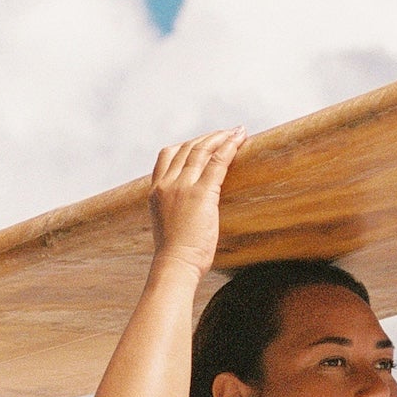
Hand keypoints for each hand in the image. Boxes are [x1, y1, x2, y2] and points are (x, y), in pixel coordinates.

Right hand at [148, 128, 246, 277]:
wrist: (175, 264)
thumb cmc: (174, 254)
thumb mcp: (166, 224)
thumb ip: (173, 209)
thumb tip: (186, 210)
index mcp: (155, 190)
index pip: (167, 155)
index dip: (186, 144)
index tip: (202, 141)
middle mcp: (167, 183)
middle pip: (187, 148)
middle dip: (208, 138)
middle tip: (226, 133)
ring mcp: (183, 187)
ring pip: (202, 151)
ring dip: (221, 137)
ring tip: (237, 132)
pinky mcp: (201, 194)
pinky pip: (217, 162)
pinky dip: (229, 147)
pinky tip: (240, 140)